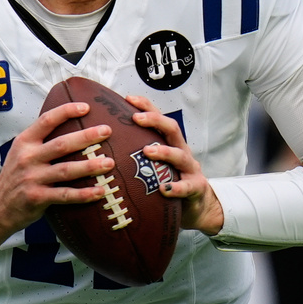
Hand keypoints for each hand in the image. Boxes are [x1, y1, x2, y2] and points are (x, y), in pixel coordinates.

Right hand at [0, 101, 115, 251]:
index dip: (66, 111)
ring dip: (90, 166)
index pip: (47, 120)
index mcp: (25, 142)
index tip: (86, 107)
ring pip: (66, 170)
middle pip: (61, 144)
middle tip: (107, 131)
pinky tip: (100, 191)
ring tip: (109, 163)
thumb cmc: (15, 176)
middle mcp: (28, 158)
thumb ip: (41, 140)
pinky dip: (84, 194)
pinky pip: (65, 195)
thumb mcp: (21, 152)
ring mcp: (32, 178)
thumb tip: (71, 126)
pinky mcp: (37, 198)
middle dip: (86, 137)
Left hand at [127, 95, 223, 235]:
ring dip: (164, 151)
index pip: (159, 118)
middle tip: (136, 118)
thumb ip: (137, 154)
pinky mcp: (196, 187)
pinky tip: (164, 189)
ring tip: (147, 151)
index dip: (146, 106)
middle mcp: (181, 151)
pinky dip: (175, 187)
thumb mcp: (156, 164)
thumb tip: (104, 146)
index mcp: (170, 143)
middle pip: (172, 129)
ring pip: (180, 155)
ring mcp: (190, 169)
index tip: (128, 99)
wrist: (198, 204)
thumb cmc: (170, 180)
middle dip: (155, 120)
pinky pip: (187, 186)